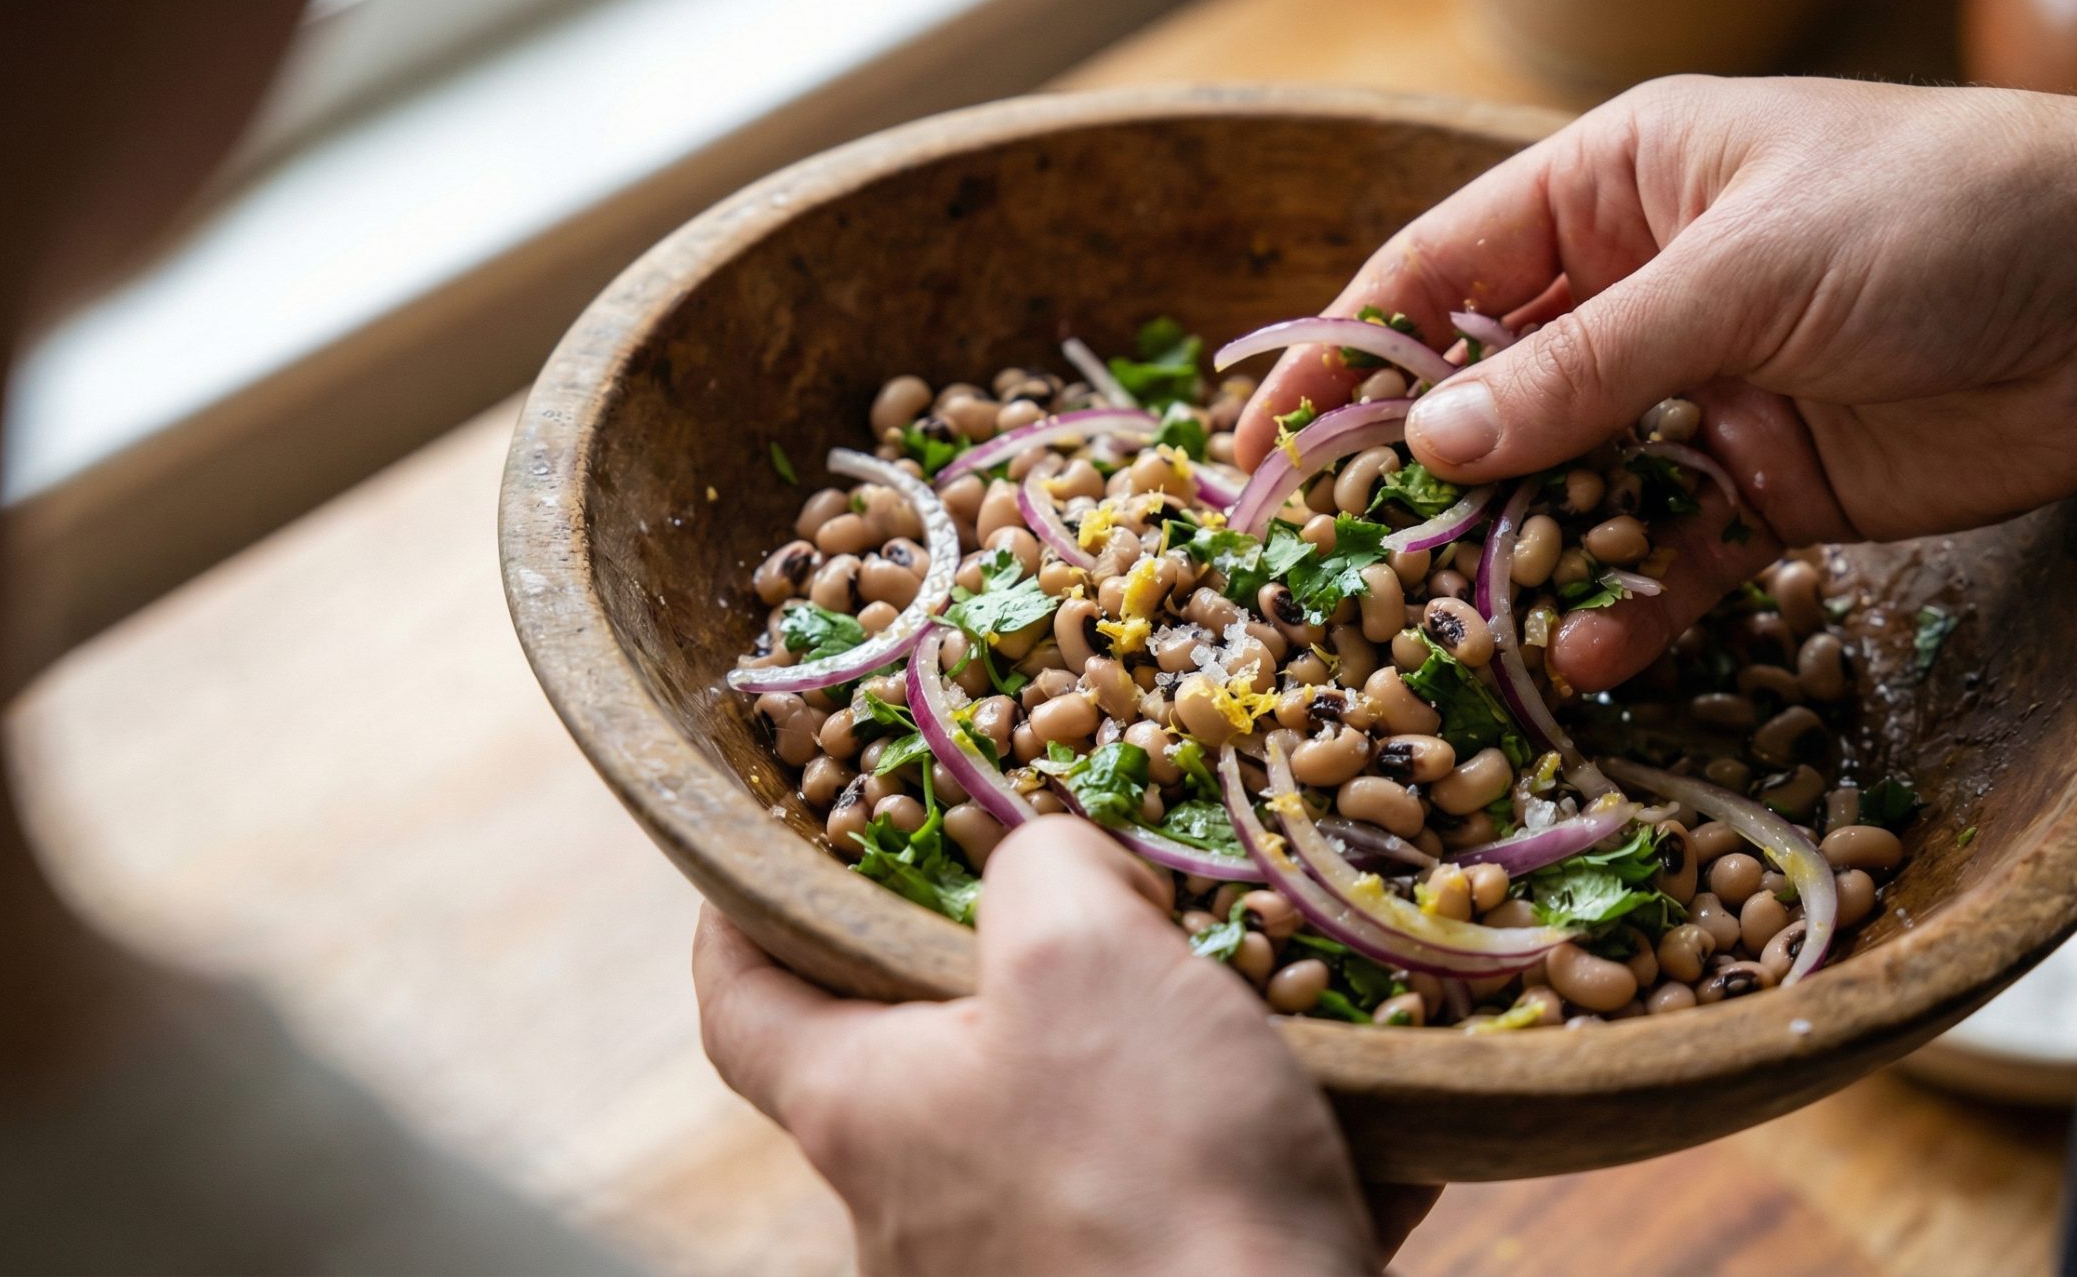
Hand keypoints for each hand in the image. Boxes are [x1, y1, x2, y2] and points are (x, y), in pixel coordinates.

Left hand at [694, 816, 1421, 1274]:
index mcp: (865, 1107)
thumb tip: (1059, 867)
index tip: (787, 841)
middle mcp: (912, 1208)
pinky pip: (1174, 1199)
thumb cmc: (1152, 1170)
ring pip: (1067, 1127)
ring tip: (1247, 992)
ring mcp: (1016, 1273)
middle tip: (1089, 893)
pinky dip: (1242, 1143)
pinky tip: (1334, 1103)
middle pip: (923, 1055)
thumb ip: (1045, 865)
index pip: (743, 997)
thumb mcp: (1085, 948)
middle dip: (1008, 968)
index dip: (748, 906)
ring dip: (1148, 1054)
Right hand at [1240, 77, 2076, 687]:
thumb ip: (1583, 369)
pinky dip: (1624, 602)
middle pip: (1495, 389)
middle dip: (1421, 478)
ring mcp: (1703, 392)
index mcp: (1622, 183)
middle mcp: (1645, 285)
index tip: (1268, 446)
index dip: (1348, 355)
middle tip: (1343, 570)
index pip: (1444, 268)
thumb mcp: (1737, 276)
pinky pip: (1666, 552)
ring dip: (1517, 556)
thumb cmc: (1935, 218)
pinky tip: (1581, 659)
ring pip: (1571, 484)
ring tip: (1451, 635)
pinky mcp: (1766, 487)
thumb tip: (1428, 444)